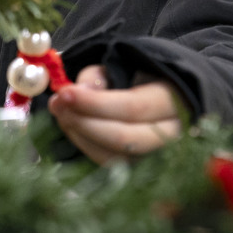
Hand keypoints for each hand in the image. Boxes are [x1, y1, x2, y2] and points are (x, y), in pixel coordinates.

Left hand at [47, 65, 182, 164]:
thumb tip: (79, 92)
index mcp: (173, 99)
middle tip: (58, 106)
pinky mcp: (144, 167)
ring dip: (82, 137)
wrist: (164, 94)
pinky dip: (88, 148)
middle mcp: (174, 133)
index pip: (134, 107)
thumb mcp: (121, 64)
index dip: (95, 103)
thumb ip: (98, 76)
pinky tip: (73, 128)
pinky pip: (113, 165)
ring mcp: (161, 156)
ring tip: (61, 114)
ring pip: (118, 159)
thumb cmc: (138, 76)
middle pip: (127, 139)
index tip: (65, 93)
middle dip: (85, 124)